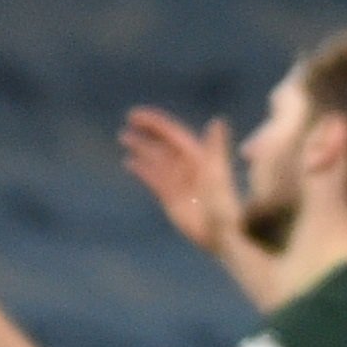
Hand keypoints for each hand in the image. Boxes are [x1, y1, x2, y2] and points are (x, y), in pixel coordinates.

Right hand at [119, 106, 239, 254]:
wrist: (220, 231)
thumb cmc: (222, 201)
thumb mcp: (217, 172)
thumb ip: (214, 147)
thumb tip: (216, 121)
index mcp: (198, 156)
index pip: (173, 134)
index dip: (156, 123)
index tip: (136, 115)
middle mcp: (187, 165)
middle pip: (163, 143)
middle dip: (147, 131)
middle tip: (128, 120)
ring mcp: (178, 181)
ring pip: (156, 159)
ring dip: (142, 148)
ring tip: (124, 137)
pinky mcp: (169, 196)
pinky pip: (153, 178)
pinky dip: (142, 169)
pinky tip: (129, 162)